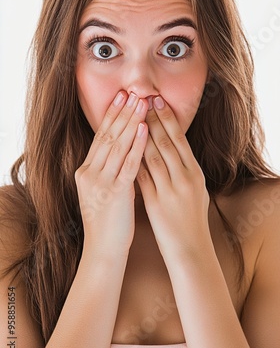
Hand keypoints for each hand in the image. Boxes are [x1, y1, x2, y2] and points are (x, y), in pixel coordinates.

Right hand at [75, 91, 147, 256]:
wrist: (103, 249)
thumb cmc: (108, 221)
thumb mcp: (103, 191)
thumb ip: (111, 170)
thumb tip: (126, 150)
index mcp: (86, 171)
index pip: (101, 137)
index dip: (112, 116)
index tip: (121, 97)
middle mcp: (90, 172)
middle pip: (107, 136)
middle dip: (122, 112)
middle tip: (132, 92)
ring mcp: (100, 182)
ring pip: (117, 145)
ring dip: (131, 122)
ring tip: (141, 103)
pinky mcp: (114, 192)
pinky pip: (127, 164)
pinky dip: (137, 145)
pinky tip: (144, 129)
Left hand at [137, 96, 209, 260]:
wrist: (190, 249)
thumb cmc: (191, 220)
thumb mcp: (195, 191)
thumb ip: (185, 170)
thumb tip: (174, 149)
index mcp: (196, 173)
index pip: (179, 139)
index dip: (167, 118)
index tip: (156, 100)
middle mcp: (186, 178)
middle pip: (166, 142)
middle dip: (152, 118)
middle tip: (141, 98)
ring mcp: (171, 190)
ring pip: (153, 155)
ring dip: (140, 135)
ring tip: (130, 117)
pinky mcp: (156, 202)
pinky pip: (142, 177)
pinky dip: (133, 161)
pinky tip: (124, 149)